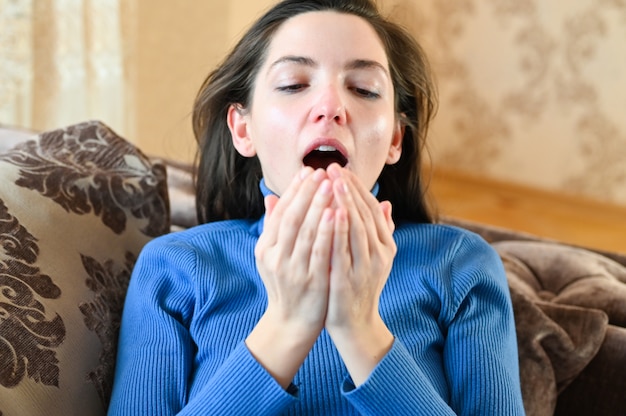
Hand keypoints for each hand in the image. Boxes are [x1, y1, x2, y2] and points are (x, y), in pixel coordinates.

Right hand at [246, 167, 334, 387]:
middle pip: (292, 218)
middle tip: (321, 172)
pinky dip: (327, 231)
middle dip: (307, 193)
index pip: (280, 213)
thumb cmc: (286, 284)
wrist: (292, 323)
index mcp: (266, 248)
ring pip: (306, 232)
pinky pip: (320, 251)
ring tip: (329, 185)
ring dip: (318, 206)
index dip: (294, 191)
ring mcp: (292, 270)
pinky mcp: (311, 281)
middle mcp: (275, 257)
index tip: (307, 172)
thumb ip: (274, 228)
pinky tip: (336, 213)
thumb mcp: (273, 256)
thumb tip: (271, 197)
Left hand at [324, 164, 396, 384]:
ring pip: (358, 228)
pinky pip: (345, 251)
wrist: (355, 325)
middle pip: (365, 214)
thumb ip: (379, 230)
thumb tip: (385, 202)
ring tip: (332, 182)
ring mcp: (366, 267)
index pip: (371, 209)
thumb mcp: (372, 257)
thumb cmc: (359, 286)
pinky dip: (339, 230)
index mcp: (385, 246)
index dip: (356, 187)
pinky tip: (330, 213)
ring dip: (345, 203)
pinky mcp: (351, 280)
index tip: (340, 169)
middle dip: (348, 189)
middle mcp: (379, 254)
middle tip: (332, 167)